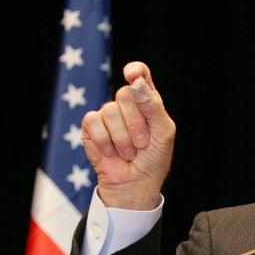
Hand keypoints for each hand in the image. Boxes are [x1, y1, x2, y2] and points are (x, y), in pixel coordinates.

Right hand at [81, 61, 175, 208]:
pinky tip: (112, 152)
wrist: (136, 183)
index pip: (140, 74)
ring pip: (109, 110)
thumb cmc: (154, 157)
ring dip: (122, 138)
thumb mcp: (163, 131)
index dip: (136, 71)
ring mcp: (108, 114)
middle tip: (142, 142)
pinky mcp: (91, 127)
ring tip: (129, 152)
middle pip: (125, 94)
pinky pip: (93, 121)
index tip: (132, 75)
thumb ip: (152, 106)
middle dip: (135, 123)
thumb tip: (135, 83)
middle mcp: (127, 104)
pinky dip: (105, 141)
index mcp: (147, 100)